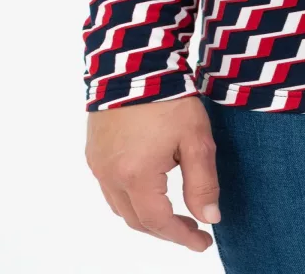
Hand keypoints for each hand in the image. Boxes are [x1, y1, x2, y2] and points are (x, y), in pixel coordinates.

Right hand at [85, 96, 219, 251]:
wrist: (136, 62)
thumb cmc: (170, 98)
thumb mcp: (196, 139)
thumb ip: (202, 182)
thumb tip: (210, 217)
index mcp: (135, 177)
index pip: (159, 223)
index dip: (182, 236)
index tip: (204, 242)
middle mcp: (110, 176)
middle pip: (137, 220)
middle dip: (166, 230)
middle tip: (193, 229)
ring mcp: (98, 164)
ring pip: (121, 206)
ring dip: (147, 215)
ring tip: (175, 212)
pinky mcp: (94, 151)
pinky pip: (110, 188)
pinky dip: (132, 197)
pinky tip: (151, 188)